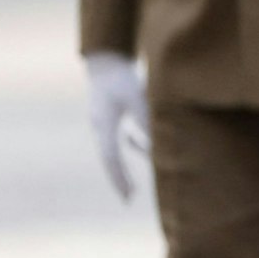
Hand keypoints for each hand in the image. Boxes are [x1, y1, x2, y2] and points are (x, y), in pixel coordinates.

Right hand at [84, 52, 149, 200]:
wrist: (106, 58)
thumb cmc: (121, 75)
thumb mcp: (137, 96)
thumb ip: (147, 119)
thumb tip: (158, 142)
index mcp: (103, 124)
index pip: (111, 158)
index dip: (120, 179)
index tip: (128, 197)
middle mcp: (100, 126)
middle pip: (109, 158)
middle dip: (119, 177)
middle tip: (128, 198)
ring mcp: (102, 121)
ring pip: (113, 149)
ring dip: (126, 161)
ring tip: (136, 172)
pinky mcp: (110, 115)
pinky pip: (117, 136)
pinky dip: (131, 141)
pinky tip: (139, 142)